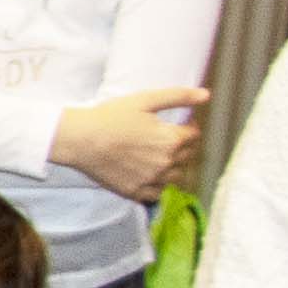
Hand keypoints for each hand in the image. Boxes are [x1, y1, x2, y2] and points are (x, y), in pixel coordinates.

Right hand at [51, 88, 209, 202]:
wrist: (80, 139)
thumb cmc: (111, 116)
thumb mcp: (145, 100)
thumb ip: (178, 97)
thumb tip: (206, 95)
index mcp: (171, 139)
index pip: (194, 135)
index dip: (189, 127)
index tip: (178, 124)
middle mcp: (166, 163)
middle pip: (187, 156)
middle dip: (182, 146)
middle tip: (165, 138)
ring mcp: (151, 180)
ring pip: (176, 176)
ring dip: (173, 166)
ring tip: (157, 156)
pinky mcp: (136, 191)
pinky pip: (157, 193)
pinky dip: (157, 185)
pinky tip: (148, 174)